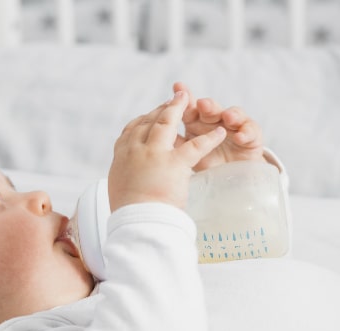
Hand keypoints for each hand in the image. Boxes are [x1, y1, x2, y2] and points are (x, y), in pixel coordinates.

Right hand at [109, 91, 226, 210]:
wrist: (135, 221)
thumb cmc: (128, 212)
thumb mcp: (119, 188)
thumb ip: (126, 176)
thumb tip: (128, 178)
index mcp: (120, 156)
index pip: (132, 131)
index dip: (144, 120)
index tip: (152, 114)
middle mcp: (134, 149)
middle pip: (148, 121)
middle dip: (161, 108)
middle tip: (174, 100)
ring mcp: (153, 153)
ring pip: (166, 123)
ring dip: (178, 108)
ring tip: (189, 99)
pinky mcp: (173, 162)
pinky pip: (195, 146)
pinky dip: (210, 138)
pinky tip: (220, 132)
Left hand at [173, 82, 264, 171]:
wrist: (230, 179)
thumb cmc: (204, 163)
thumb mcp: (184, 155)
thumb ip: (172, 141)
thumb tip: (147, 131)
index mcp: (197, 122)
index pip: (190, 108)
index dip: (185, 97)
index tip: (177, 86)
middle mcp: (215, 121)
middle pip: (211, 109)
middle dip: (207, 105)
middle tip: (202, 104)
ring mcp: (235, 128)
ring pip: (233, 115)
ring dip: (230, 114)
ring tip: (228, 118)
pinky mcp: (251, 139)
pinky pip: (251, 132)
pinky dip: (246, 132)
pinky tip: (240, 136)